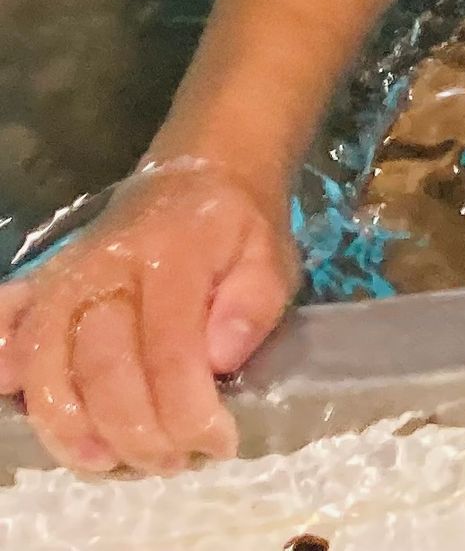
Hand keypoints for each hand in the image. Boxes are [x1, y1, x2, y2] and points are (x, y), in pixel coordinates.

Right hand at [0, 157, 297, 474]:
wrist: (202, 169)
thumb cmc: (239, 225)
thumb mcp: (271, 253)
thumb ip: (254, 302)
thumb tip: (222, 358)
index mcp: (171, 253)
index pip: (169, 349)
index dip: (188, 411)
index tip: (217, 444)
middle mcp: (108, 265)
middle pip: (102, 367)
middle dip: (134, 432)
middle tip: (171, 462)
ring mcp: (68, 276)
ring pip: (46, 364)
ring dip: (71, 427)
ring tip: (107, 461)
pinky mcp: (46, 286)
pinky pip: (14, 332)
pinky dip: (12, 374)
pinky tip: (28, 407)